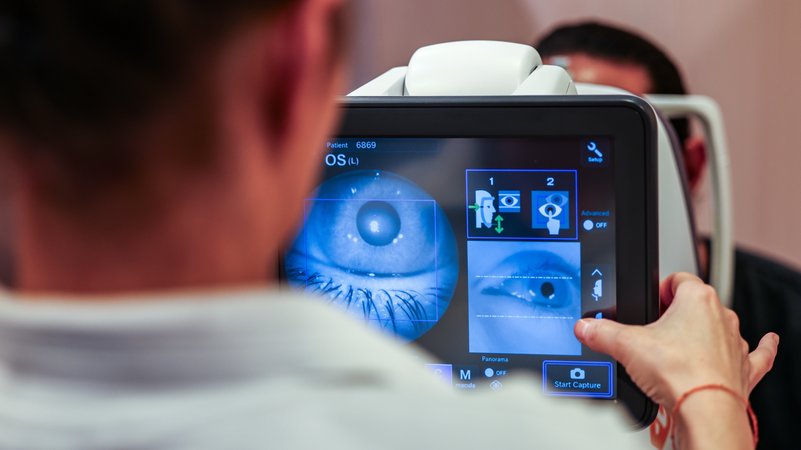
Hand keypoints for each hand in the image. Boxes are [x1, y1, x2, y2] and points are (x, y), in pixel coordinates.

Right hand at [574, 272, 778, 408]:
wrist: (704, 408)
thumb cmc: (677, 372)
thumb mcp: (626, 345)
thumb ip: (602, 332)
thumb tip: (586, 327)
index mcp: (697, 298)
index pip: (678, 278)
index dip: (660, 289)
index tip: (650, 300)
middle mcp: (721, 315)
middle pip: (696, 303)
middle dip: (676, 313)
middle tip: (655, 330)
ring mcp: (735, 342)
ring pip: (721, 327)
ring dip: (705, 333)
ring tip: (681, 348)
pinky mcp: (744, 368)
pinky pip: (758, 353)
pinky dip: (762, 349)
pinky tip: (766, 343)